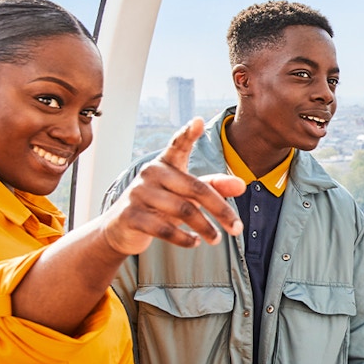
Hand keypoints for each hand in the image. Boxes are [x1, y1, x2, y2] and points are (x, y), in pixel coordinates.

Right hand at [100, 118, 244, 255]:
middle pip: (196, 189)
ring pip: (183, 210)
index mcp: (166, 164)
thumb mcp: (187, 194)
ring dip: (206, 228)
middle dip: (221, 210)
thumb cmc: (161, 205)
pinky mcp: (130, 215)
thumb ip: (214, 187)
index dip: (188, 134)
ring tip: (217, 239)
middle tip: (238, 229)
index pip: (178, 145)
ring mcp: (138, 193)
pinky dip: (184, 238)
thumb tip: (242, 185)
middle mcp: (151, 173)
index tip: (198, 121)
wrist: (121, 228)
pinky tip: (195, 242)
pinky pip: (164, 229)